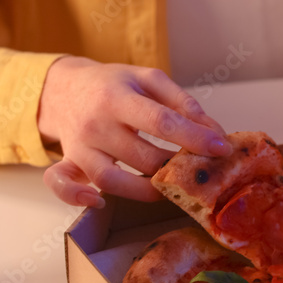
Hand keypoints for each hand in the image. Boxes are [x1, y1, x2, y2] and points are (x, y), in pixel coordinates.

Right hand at [37, 57, 230, 206]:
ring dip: (146, 190)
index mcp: (118, 97)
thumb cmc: (115, 84)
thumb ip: (182, 102)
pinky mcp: (69, 162)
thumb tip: (212, 131)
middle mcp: (95, 124)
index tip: (221, 148)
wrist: (64, 87)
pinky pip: (61, 184)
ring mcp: (79, 146)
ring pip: (111, 179)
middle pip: (142, 156)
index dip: (194, 138)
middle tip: (202, 171)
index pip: (161, 122)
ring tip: (171, 188)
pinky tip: (99, 202)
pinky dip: (75, 197)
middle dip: (177, 168)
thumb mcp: (148, 79)